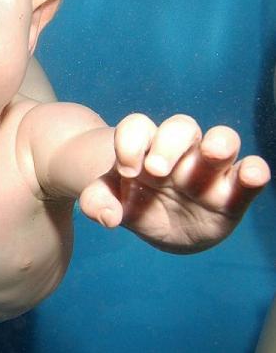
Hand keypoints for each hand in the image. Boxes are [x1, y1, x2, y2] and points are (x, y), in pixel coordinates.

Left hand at [79, 113, 270, 251]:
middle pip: (181, 127)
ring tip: (212, 153)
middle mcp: (180, 151)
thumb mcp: (109, 200)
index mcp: (145, 147)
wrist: (160, 225)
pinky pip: (248, 174)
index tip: (124, 170)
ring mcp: (209, 169)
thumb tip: (107, 216)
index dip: (130, 142)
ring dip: (219, 142)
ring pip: (221, 140)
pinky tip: (253, 174)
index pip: (137, 128)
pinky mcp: (232, 192)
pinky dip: (254, 171)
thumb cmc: (134, 200)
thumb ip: (97, 202)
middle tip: (156, 170)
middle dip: (169, 143)